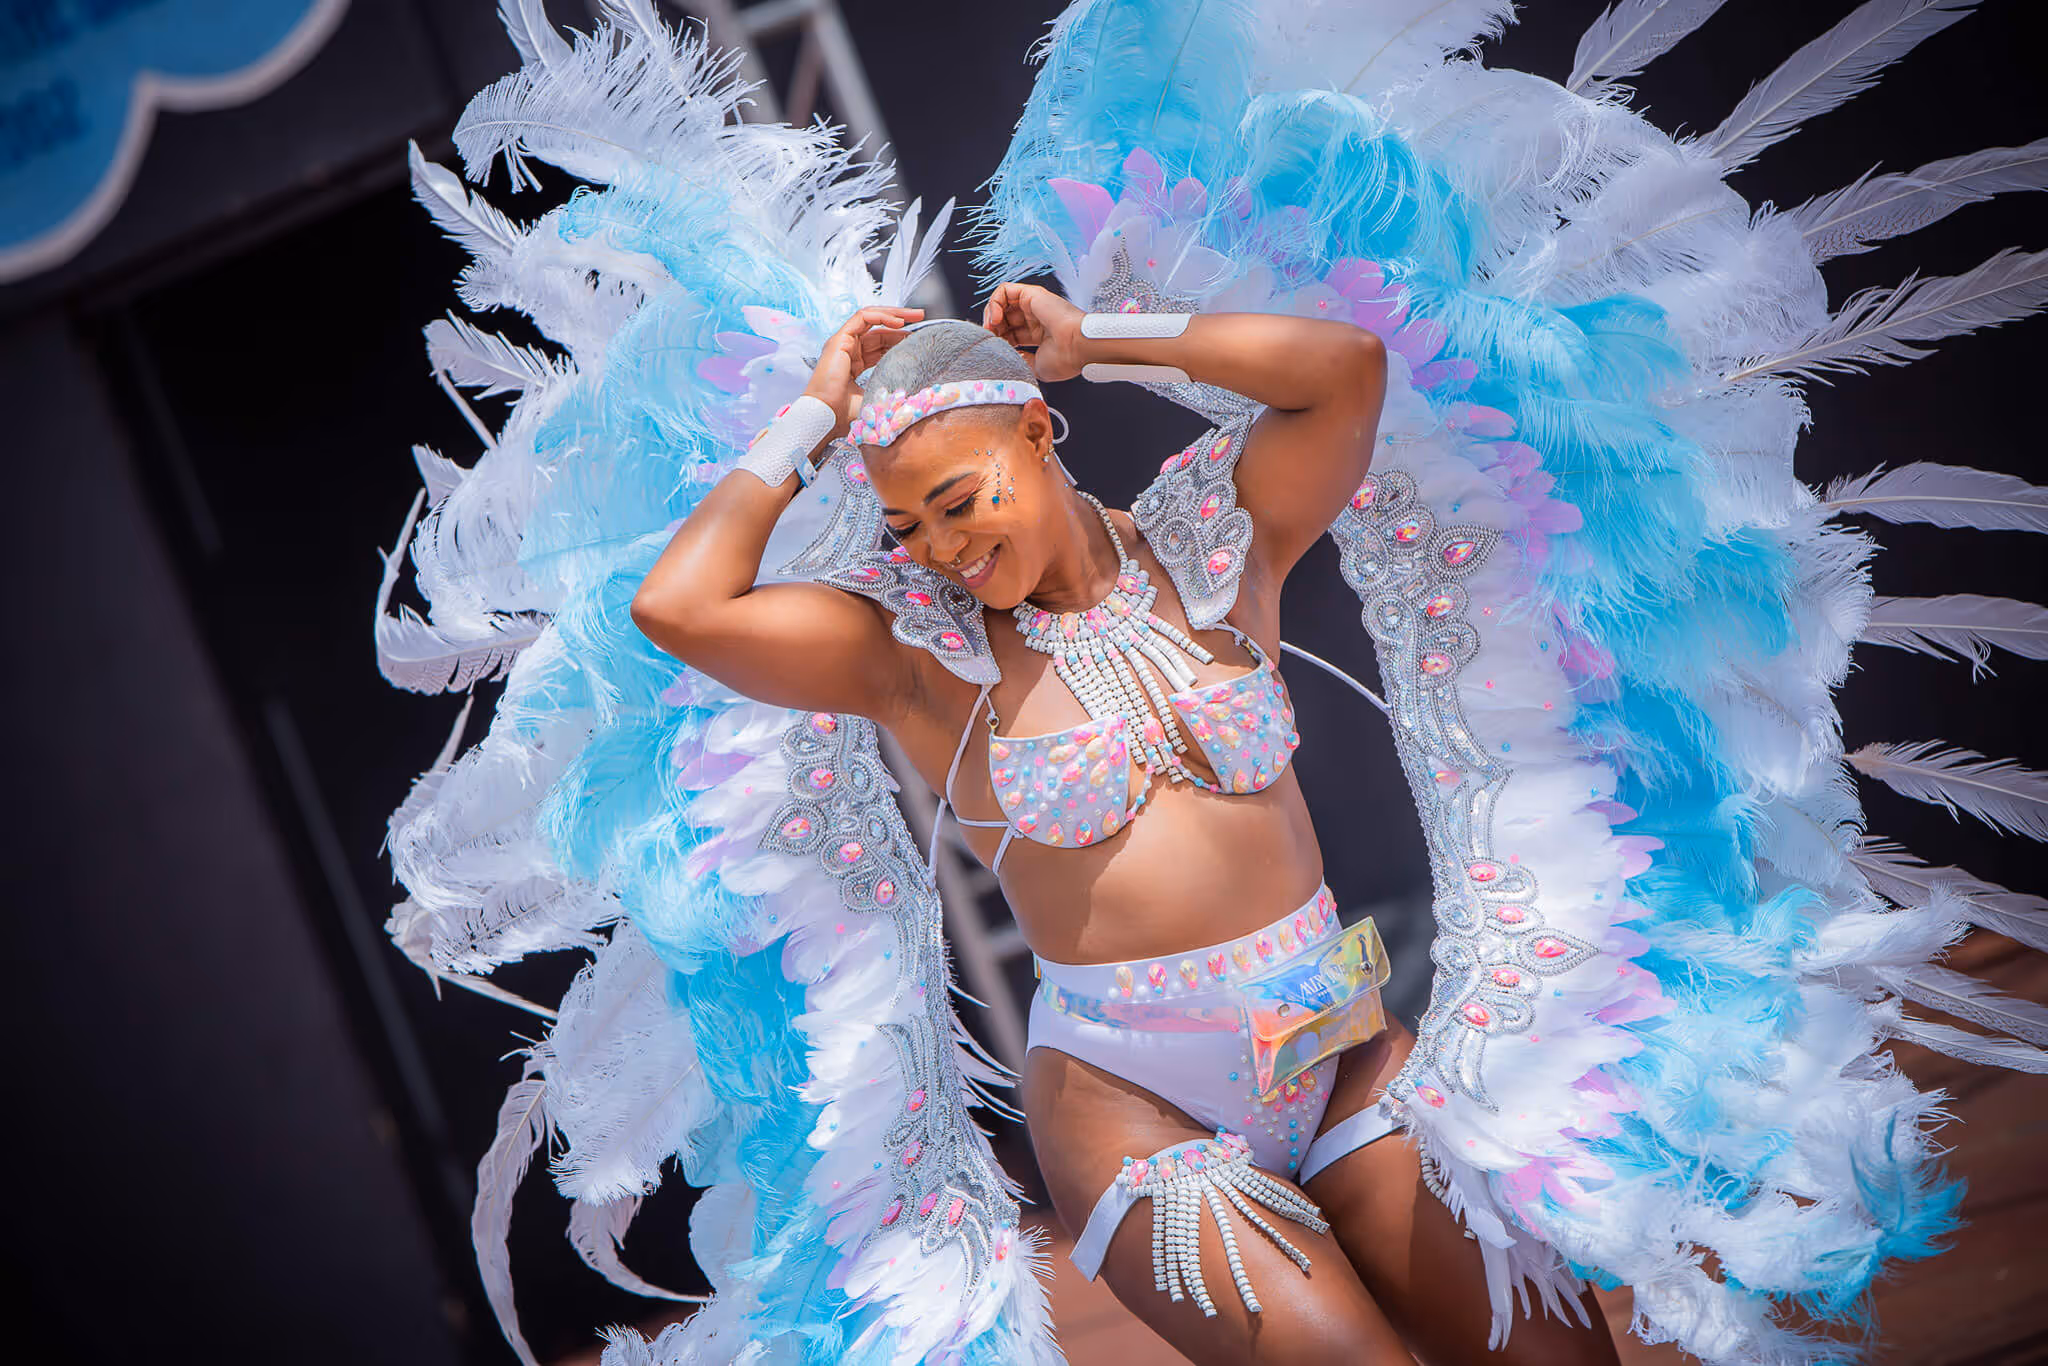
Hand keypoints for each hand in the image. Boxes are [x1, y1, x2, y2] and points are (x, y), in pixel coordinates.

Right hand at [804, 305, 924, 435]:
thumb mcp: (877, 399)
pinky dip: (882, 316)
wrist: (826, 418)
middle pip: (879, 330)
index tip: (920, 340)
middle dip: (902, 322)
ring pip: (871, 318)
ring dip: (895, 313)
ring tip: (917, 315)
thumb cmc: (845, 416)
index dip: (901, 340)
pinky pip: (862, 318)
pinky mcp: (839, 339)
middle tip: (922, 318)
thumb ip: (892, 391)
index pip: (881, 345)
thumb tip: (917, 392)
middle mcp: (849, 351)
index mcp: (855, 365)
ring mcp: (843, 343)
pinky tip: (899, 322)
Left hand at [982, 282, 1084, 382]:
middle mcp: (1036, 318)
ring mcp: (1034, 305)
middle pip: (1004, 318)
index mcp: (1039, 335)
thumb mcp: (1035, 367)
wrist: (1078, 348)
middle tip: (989, 340)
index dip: (998, 341)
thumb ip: (1020, 361)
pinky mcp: (1032, 294)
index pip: (1010, 334)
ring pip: (1002, 302)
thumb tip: (1006, 357)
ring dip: (990, 315)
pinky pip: (1005, 290)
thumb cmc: (1065, 359)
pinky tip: (996, 318)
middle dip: (992, 329)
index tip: (995, 351)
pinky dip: (995, 302)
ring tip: (991, 329)